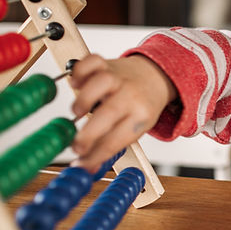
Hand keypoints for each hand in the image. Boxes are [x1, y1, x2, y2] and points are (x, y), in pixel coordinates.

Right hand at [68, 54, 177, 172]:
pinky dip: (80, 70)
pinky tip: (75, 83)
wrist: (155, 76)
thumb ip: (110, 145)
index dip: (97, 155)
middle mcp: (130, 95)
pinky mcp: (106, 63)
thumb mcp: (135, 128)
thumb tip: (85, 169)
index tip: (81, 165)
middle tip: (75, 147)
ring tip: (77, 112)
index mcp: (141, 117)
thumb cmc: (141, 107)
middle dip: (90, 134)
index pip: (117, 139)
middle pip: (110, 112)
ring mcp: (118, 78)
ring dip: (84, 98)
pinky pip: (92, 61)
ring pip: (101, 82)